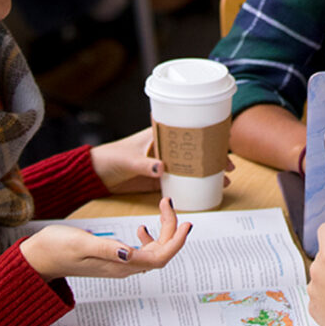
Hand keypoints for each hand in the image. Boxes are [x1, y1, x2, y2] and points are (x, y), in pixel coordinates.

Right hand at [19, 197, 190, 280]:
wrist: (39, 257)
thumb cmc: (56, 248)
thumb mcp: (81, 244)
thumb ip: (107, 249)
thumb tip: (130, 253)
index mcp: (121, 264)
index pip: (161, 257)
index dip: (177, 241)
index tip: (186, 222)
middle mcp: (124, 267)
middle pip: (162, 252)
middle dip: (172, 228)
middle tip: (167, 201)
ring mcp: (120, 264)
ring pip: (154, 250)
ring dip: (164, 230)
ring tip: (161, 206)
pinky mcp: (114, 258)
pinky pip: (142, 251)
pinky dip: (150, 237)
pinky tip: (142, 226)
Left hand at [90, 126, 234, 193]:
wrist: (95, 174)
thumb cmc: (110, 157)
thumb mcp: (128, 159)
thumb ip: (144, 164)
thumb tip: (161, 168)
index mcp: (161, 135)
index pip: (190, 133)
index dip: (208, 138)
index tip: (223, 146)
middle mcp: (166, 149)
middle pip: (195, 151)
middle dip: (213, 159)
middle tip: (228, 168)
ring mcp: (164, 165)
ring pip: (191, 168)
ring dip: (206, 175)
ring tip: (223, 183)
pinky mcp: (158, 181)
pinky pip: (180, 182)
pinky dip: (192, 186)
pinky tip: (204, 192)